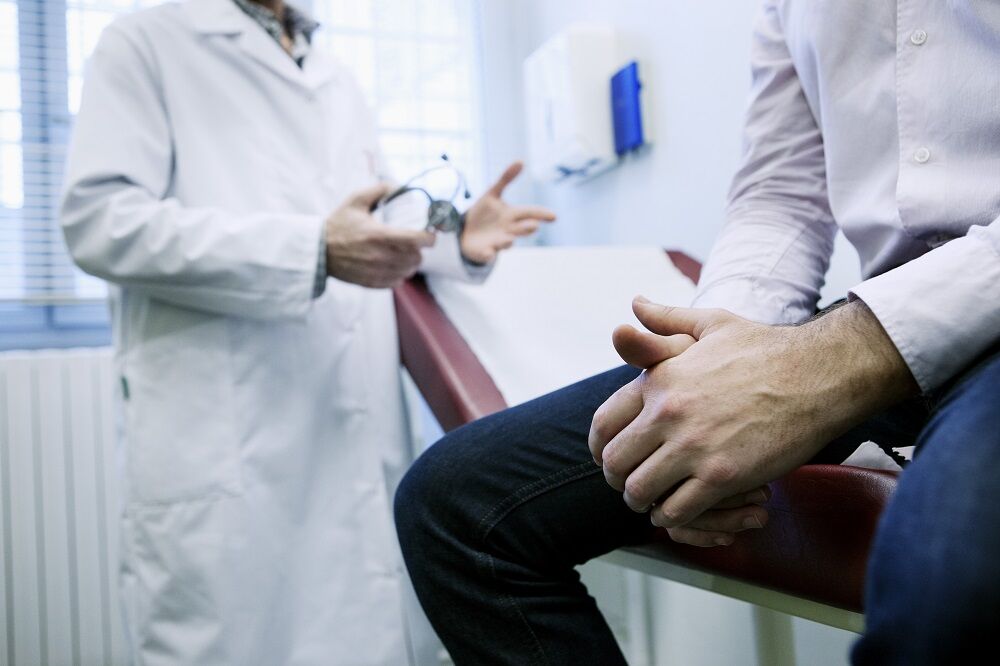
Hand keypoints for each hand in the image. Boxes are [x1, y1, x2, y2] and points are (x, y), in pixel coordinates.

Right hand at [326, 183, 434, 287]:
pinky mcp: (372, 283)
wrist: (318, 251)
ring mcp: (377, 272)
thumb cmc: (337, 225)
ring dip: (410, 263)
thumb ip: (378, 190)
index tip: (429, 233)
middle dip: (419, 250)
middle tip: (414, 243)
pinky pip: (397, 282)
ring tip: (404, 254)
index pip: (417, 240)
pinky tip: (394, 266)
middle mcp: (381, 256)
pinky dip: (400, 274)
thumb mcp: (355, 201)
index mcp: (380, 235)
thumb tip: (397, 185)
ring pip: (409, 271)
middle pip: (417, 258)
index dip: (429, 237)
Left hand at [460, 162, 555, 264]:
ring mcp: (497, 242)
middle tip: (534, 226)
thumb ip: (506, 178)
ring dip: (508, 241)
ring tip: (509, 239)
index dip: (541, 214)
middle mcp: (508, 230)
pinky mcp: (485, 251)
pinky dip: (488, 254)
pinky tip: (488, 252)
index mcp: (511, 216)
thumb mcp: (492, 194)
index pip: (529, 213)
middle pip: (520, 229)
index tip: (554, 216)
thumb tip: (521, 160)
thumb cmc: (484, 213)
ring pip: (506, 242)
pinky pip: (487, 254)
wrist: (466, 232)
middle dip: (526, 228)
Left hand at [611, 306, 771, 545]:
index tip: (608, 457)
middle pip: (615, 463)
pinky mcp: (722, 476)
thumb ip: (666, 320)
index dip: (599, 447)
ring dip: (643, 502)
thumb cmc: (765, 348)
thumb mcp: (710, 324)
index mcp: (659, 380)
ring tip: (654, 502)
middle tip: (631, 485)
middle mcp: (667, 413)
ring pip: (640, 491)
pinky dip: (673, 517)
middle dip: (619, 479)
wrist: (818, 373)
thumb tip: (635, 303)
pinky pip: (678, 510)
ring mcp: (693, 447)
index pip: (603, 423)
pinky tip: (680, 511)